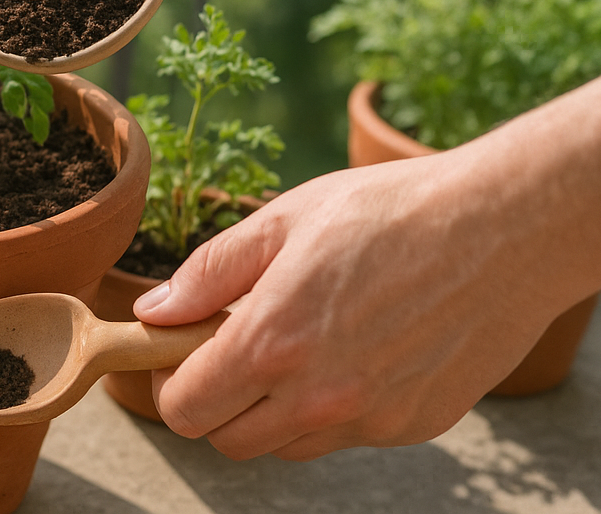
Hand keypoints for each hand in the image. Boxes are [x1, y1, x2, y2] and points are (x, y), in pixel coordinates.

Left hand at [131, 150, 587, 460]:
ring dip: (271, 410)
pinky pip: (347, 437)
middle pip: (228, 440)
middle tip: (233, 345)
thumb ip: (208, 273)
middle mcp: (319, 397)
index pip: (186, 411)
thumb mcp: (281, 221)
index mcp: (273, 343)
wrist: (503, 228)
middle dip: (216, 400)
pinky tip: (352, 350)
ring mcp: (371, 420)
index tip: (182, 352)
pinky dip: (331, 408)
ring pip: (285, 446)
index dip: (171, 384)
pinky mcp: (414, 426)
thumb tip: (154, 310)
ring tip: (296, 343)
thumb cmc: (390, 212)